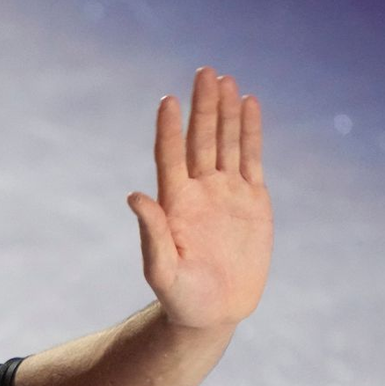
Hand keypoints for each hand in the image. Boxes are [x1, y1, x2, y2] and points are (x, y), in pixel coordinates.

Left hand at [128, 67, 272, 330]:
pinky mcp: (252, 200)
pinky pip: (251, 158)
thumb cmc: (181, 297)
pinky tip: (248, 104)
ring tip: (224, 79)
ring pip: (226, 142)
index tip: (167, 101)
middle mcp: (199, 192)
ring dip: (225, 112)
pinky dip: (250, 132)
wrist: (213, 313)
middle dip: (202, 107)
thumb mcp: (162, 270)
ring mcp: (226, 193)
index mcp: (175, 205)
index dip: (169, 129)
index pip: (170, 157)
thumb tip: (134, 195)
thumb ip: (151, 234)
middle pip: (200, 140)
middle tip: (204, 71)